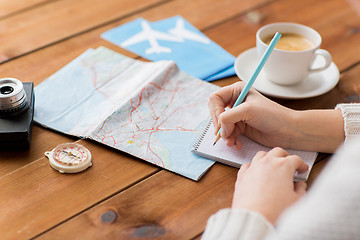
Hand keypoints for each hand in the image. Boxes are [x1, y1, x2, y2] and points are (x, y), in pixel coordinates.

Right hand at [208, 81, 343, 152]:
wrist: (288, 131)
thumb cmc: (273, 115)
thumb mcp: (248, 110)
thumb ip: (228, 117)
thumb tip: (220, 129)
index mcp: (237, 91)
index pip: (215, 98)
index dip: (215, 111)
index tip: (221, 122)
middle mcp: (236, 102)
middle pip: (215, 113)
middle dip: (220, 126)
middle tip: (226, 135)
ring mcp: (238, 116)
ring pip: (221, 126)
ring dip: (225, 136)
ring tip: (232, 142)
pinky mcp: (241, 128)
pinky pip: (228, 134)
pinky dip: (231, 140)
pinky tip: (237, 144)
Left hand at [231, 147, 307, 223]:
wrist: (253, 216)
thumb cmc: (275, 209)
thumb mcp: (296, 200)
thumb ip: (301, 189)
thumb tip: (300, 185)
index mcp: (283, 166)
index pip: (295, 159)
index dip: (301, 164)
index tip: (302, 169)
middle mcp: (267, 163)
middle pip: (278, 152)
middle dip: (286, 156)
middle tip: (289, 164)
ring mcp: (253, 167)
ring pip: (262, 154)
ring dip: (269, 158)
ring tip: (273, 166)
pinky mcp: (242, 175)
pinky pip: (248, 165)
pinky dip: (254, 166)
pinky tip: (257, 172)